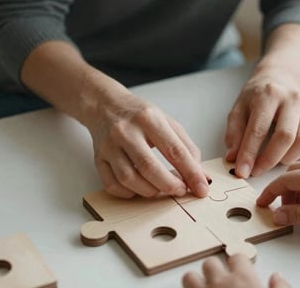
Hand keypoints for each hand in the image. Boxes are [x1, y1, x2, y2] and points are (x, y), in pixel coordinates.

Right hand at [88, 86, 208, 198]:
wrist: (105, 106)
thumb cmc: (139, 115)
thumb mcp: (167, 122)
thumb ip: (186, 147)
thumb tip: (201, 176)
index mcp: (148, 118)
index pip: (174, 150)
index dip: (191, 173)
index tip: (201, 188)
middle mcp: (126, 131)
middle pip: (149, 168)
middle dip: (170, 186)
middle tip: (181, 191)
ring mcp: (109, 146)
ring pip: (129, 179)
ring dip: (150, 191)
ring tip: (161, 188)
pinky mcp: (98, 158)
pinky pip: (112, 185)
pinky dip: (129, 193)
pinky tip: (139, 188)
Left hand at [182, 255, 289, 287]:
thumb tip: (278, 277)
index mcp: (244, 280)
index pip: (238, 256)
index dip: (239, 263)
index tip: (240, 267)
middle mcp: (221, 284)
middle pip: (210, 262)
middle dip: (214, 269)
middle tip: (220, 280)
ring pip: (189, 276)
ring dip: (194, 281)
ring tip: (201, 287)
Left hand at [224, 64, 299, 177]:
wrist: (280, 78)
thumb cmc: (256, 96)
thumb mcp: (238, 108)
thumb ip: (234, 133)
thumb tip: (232, 159)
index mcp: (268, 95)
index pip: (258, 129)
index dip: (249, 153)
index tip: (241, 171)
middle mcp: (291, 100)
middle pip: (285, 136)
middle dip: (268, 160)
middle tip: (256, 171)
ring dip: (287, 159)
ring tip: (272, 163)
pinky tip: (289, 157)